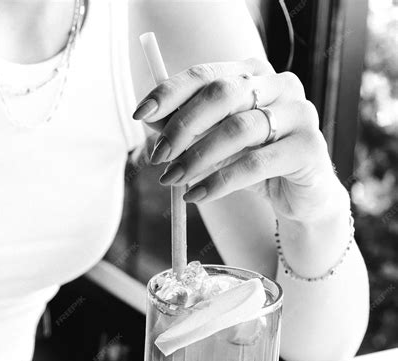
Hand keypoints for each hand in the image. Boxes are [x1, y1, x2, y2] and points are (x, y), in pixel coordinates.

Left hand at [133, 59, 346, 223]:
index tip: (140, 114)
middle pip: (222, 95)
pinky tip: (196, 195)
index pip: (206, 74)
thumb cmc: (256, 164)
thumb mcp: (217, 145)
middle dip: (182, 127)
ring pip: (238, 129)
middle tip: (158, 157)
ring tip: (173, 180)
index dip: (170, 92)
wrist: (301, 197)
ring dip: (197, 157)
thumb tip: (151, 123)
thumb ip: (190, 131)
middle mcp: (280, 84)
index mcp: (254, 75)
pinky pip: (256, 164)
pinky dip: (219, 181)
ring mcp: (299, 113)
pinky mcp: (309, 147)